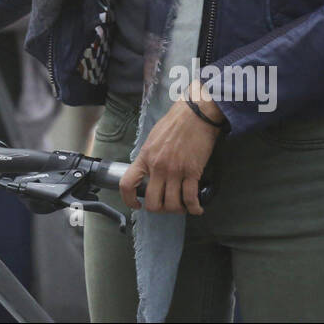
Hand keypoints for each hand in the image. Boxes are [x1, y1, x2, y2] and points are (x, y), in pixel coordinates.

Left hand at [119, 83, 222, 214]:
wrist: (195, 114)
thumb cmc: (174, 123)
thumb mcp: (153, 139)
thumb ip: (149, 157)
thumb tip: (148, 172)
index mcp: (145, 157)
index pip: (127, 184)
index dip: (129, 200)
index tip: (137, 205)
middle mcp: (157, 167)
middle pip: (153, 202)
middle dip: (159, 209)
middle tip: (166, 205)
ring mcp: (175, 171)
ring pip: (172, 204)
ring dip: (177, 209)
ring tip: (182, 206)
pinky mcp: (192, 172)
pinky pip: (190, 198)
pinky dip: (194, 208)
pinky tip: (197, 209)